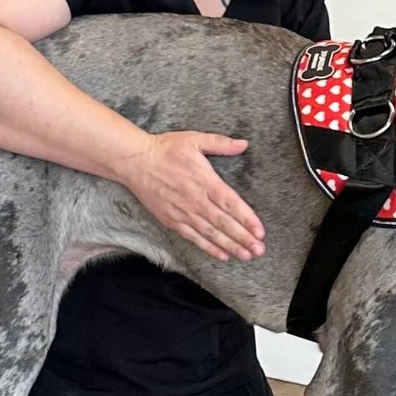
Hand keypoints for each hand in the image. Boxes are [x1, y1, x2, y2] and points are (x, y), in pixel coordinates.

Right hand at [122, 131, 265, 261]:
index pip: (231, 203)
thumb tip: (243, 144)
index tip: (260, 232)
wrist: (136, 162)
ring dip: (230, 246)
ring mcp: (184, 212)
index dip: (247, 219)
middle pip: (224, 223)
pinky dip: (208, 247)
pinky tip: (222, 255)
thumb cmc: (166, 149)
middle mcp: (196, 200)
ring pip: (211, 234)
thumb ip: (221, 143)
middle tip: (259, 250)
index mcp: (205, 180)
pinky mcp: (172, 220)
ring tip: (246, 256)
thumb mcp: (195, 139)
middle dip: (243, 238)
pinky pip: (194, 238)